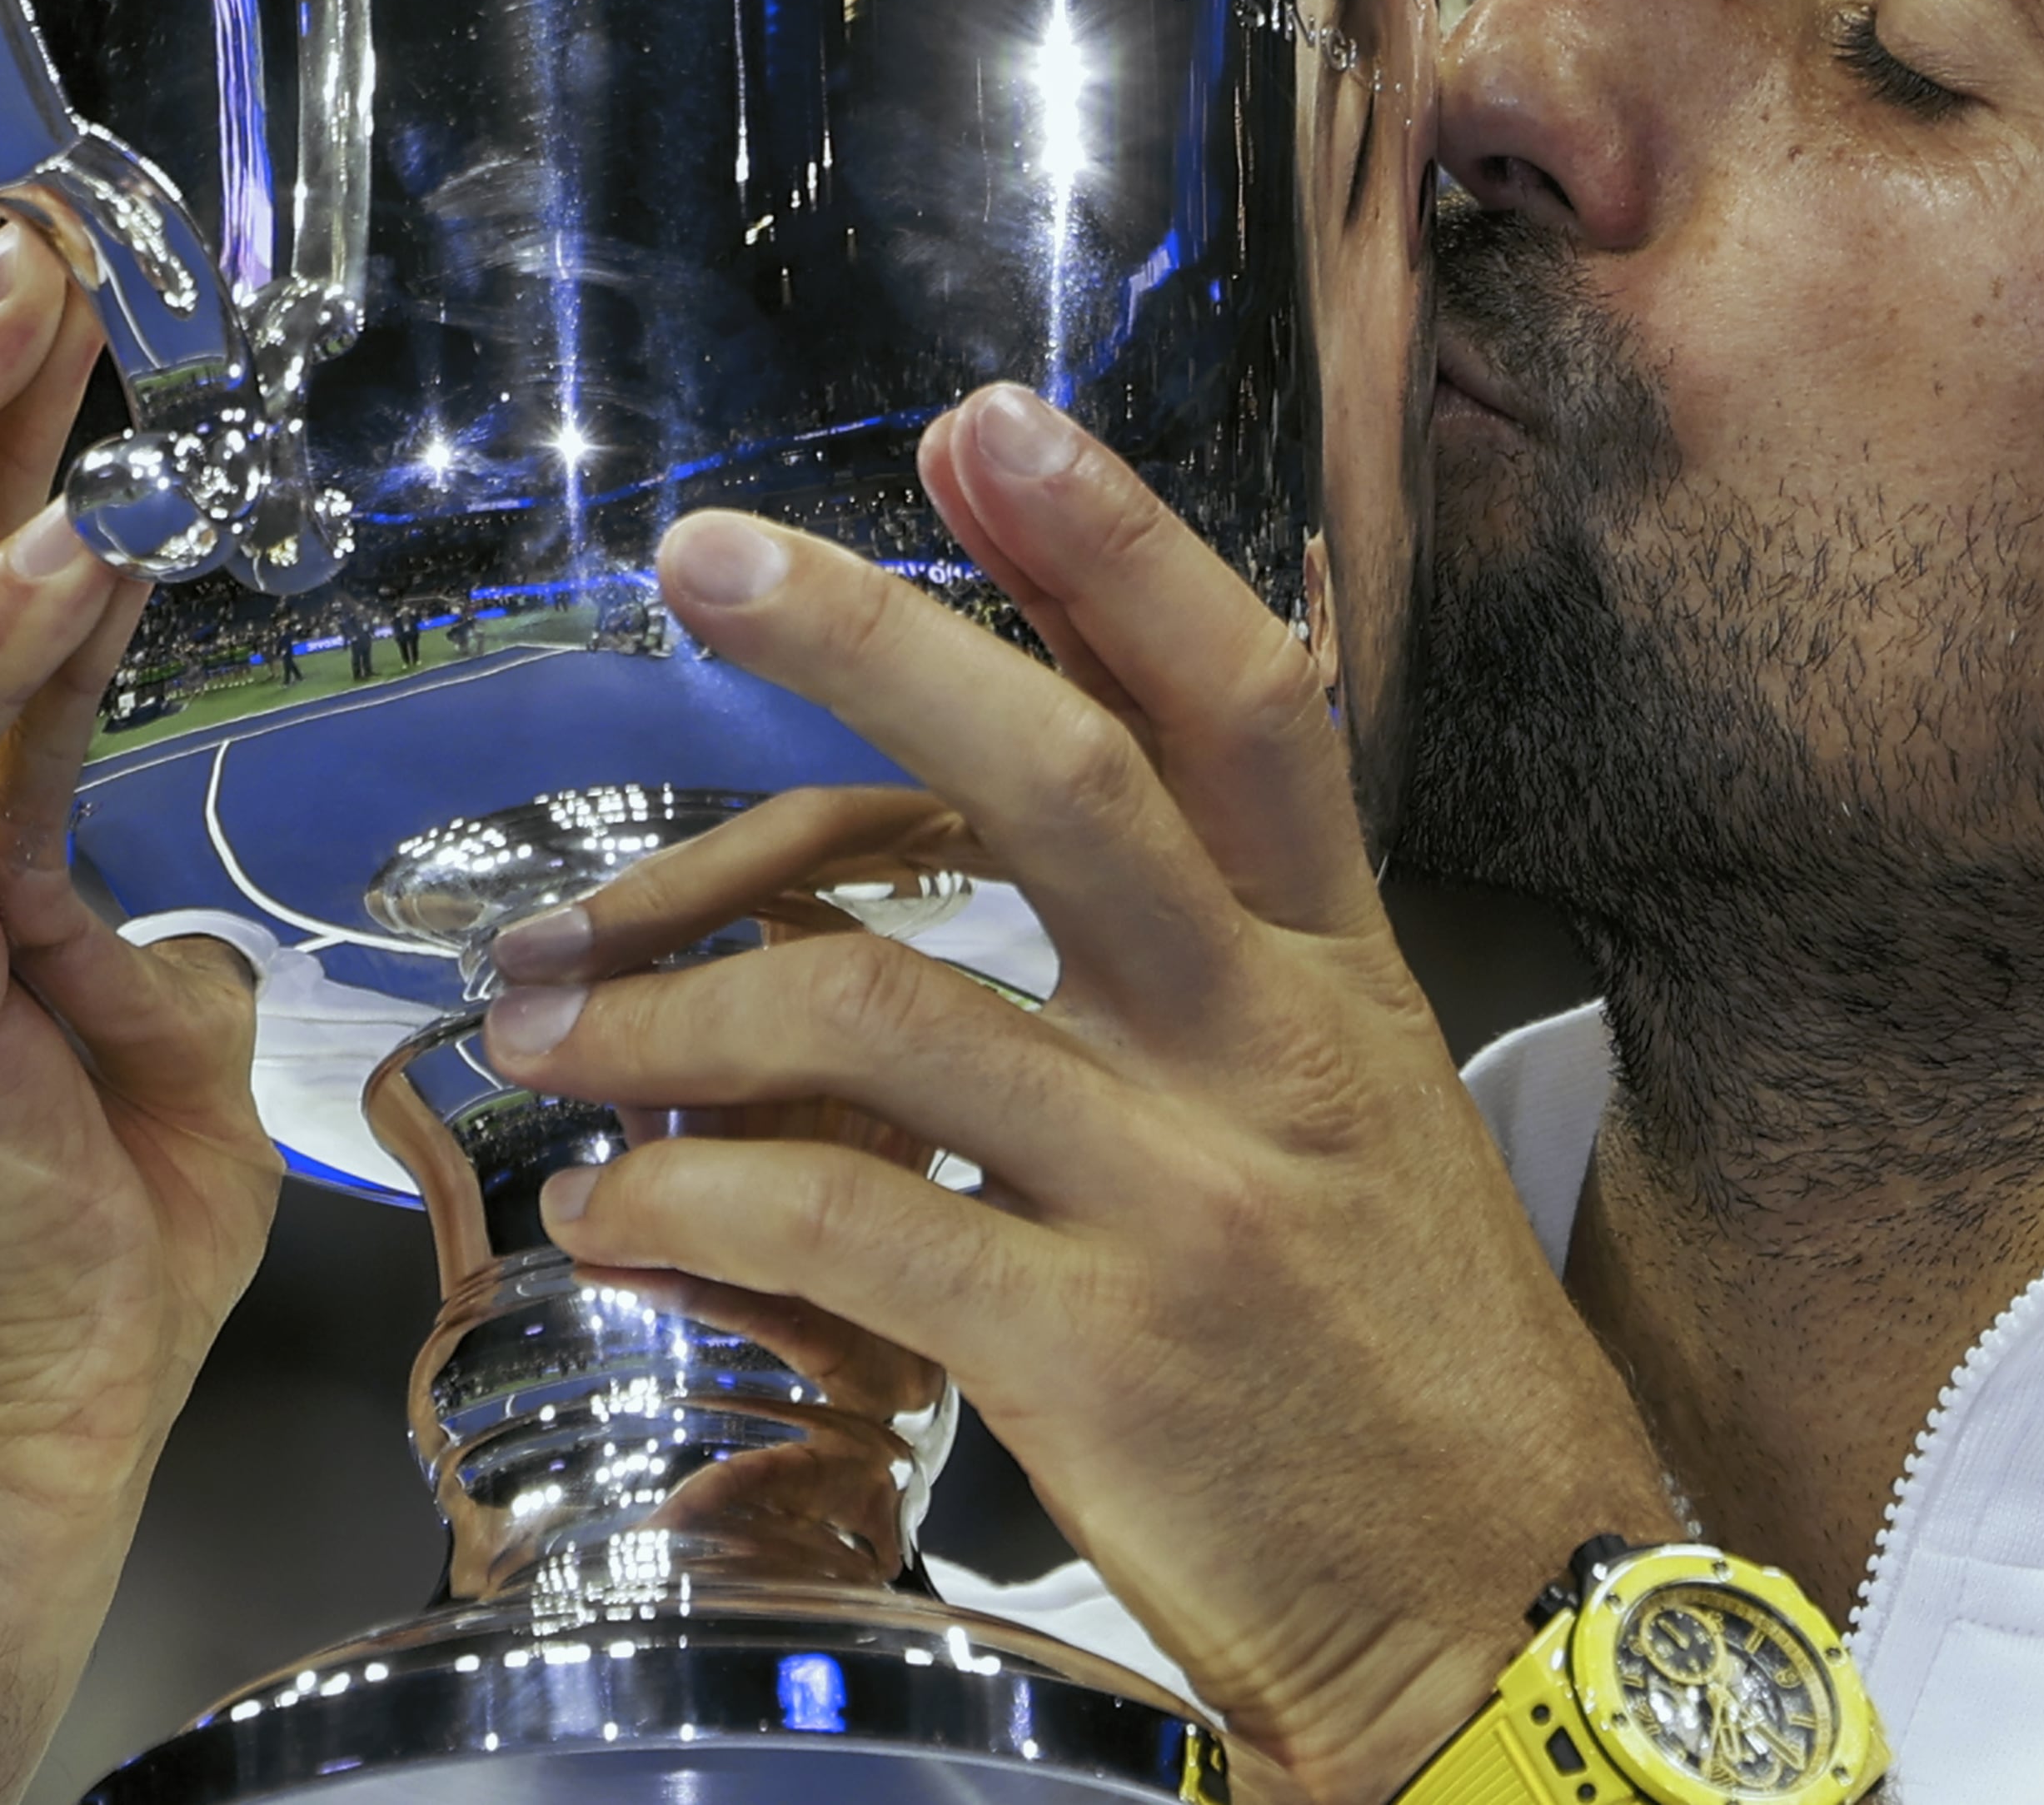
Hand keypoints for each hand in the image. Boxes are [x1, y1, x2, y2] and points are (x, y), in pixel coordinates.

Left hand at [480, 381, 1676, 1803]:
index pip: (1245, 705)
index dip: (1115, 547)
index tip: (983, 428)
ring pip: (890, 1007)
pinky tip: (613, 1211)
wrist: (1504, 1615)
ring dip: (671, 999)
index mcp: (1339, 980)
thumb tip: (1074, 812)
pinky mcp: (1099, 1356)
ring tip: (539, 1016)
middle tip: (711, 559)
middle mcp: (1267, 1051)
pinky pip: (846, 1225)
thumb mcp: (1362, 1120)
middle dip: (878, 645)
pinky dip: (693, 1199)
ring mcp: (1183, 1198)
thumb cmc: (1409, 1374)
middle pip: (1067, 783)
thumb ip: (1232, 965)